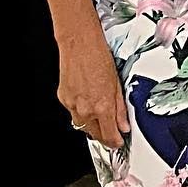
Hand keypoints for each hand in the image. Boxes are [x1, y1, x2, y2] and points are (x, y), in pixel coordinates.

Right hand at [57, 27, 129, 149]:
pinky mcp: (63, 99)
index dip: (115, 142)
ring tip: (100, 115)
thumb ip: (120, 109)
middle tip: (112, 132)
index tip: (119, 141)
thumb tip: (124, 125)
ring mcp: (72, 105)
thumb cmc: (99, 58)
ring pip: (82, 125)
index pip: (109, 136)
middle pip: (94, 134)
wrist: (79, 44)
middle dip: (104, 136)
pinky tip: (87, 100)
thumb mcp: (117, 85)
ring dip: (92, 125)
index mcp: (102, 107)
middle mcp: (85, 109)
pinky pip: (73, 112)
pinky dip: (81, 111)